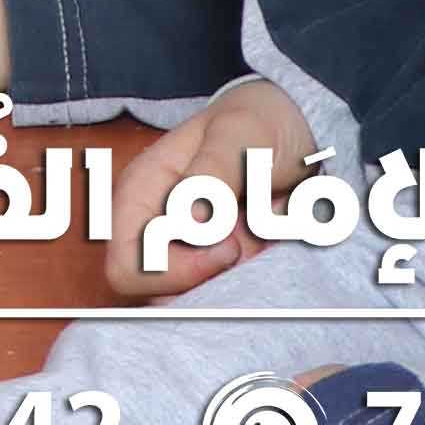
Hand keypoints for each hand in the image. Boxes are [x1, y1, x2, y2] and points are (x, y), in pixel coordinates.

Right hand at [105, 78, 315, 297]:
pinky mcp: (212, 265)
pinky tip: (270, 246)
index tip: (229, 248)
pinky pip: (222, 297)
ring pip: (193, 302)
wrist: (296, 128)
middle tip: (250, 242)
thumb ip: (211, 172)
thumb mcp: (240, 135)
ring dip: (235, 281)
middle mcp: (152, 227)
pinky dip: (250, 281)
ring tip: (265, 238)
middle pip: (157, 294)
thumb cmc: (260, 123)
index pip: (128, 266)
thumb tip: (186, 221)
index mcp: (139, 193)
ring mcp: (183, 251)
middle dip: (211, 280)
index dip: (175, 272)